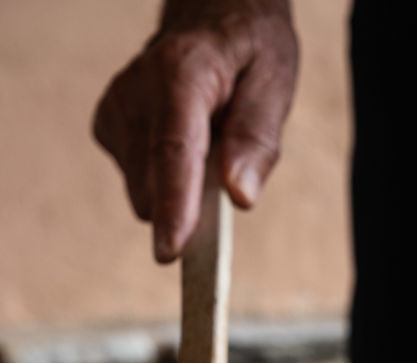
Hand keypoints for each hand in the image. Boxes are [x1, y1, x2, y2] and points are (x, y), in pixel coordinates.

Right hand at [93, 0, 298, 261]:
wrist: (209, 13)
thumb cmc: (248, 48)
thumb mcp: (275, 79)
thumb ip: (258, 138)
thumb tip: (240, 197)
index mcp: (181, 72)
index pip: (174, 151)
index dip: (174, 206)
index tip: (170, 250)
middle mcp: (137, 90)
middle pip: (155, 184)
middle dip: (191, 207)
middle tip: (226, 177)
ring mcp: (116, 109)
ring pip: (146, 193)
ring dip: (182, 190)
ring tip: (207, 144)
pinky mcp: (107, 127)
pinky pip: (140, 184)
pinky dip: (167, 179)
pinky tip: (185, 143)